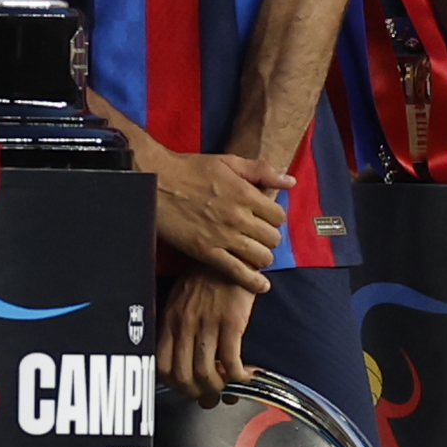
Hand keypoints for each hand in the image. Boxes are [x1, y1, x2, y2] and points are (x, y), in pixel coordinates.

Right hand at [146, 144, 289, 291]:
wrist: (156, 181)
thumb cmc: (190, 169)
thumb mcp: (229, 161)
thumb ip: (262, 171)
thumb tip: (290, 181)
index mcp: (245, 193)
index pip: (278, 215)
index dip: (275, 218)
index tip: (266, 219)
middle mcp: (238, 217)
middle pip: (273, 238)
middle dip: (270, 238)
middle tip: (260, 237)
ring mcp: (223, 236)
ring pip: (260, 256)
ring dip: (263, 257)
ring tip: (255, 253)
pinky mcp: (207, 252)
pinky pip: (237, 272)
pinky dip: (253, 281)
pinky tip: (261, 285)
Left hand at [158, 268, 258, 404]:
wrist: (231, 253)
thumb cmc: (207, 276)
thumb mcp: (181, 299)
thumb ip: (178, 325)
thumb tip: (184, 356)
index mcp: (170, 320)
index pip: (163, 367)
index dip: (176, 386)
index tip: (188, 389)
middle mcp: (185, 324)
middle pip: (183, 376)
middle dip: (198, 393)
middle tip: (210, 397)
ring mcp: (207, 324)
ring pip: (206, 373)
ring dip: (219, 388)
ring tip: (229, 387)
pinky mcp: (231, 322)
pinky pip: (232, 362)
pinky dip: (239, 376)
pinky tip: (246, 374)